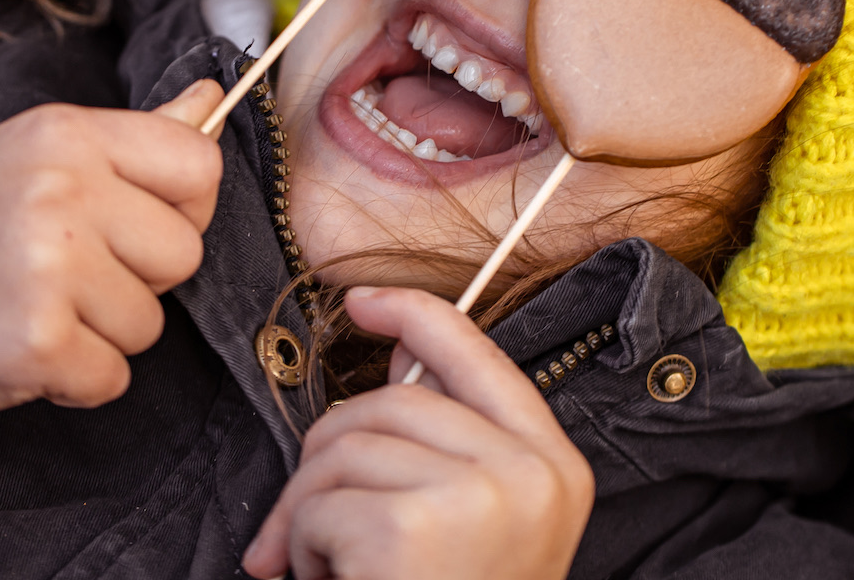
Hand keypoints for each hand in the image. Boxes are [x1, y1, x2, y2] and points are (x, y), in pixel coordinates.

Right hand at [0, 80, 225, 479]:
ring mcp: (48, 265)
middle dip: (138, 279)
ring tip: (31, 308)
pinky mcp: (36, 342)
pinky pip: (113, 377)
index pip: (197, 162)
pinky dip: (75, 382)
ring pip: (151, 322)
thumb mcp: (31, 156)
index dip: (181, 206)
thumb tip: (210, 97)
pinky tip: (19, 349)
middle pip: (184, 252)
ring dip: (102, 333)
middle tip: (62, 275)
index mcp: (63, 133)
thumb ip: (131, 138)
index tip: (133, 224)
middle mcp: (60, 188)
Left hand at [242, 287, 593, 579]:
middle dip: (325, 455)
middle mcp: (529, 472)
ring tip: (332, 573)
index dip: (413, 315)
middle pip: (390, 401)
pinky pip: (320, 503)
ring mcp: (478, 495)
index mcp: (554, 467)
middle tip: (299, 529)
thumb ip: (447, 453)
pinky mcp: (414, 529)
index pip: (476, 353)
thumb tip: (386, 367)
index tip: (362, 301)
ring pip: (344, 448)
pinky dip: (304, 551)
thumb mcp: (481, 531)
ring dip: (311, 514)